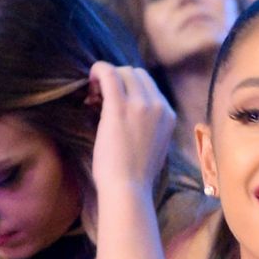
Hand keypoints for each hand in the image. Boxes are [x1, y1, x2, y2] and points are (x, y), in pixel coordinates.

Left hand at [87, 62, 175, 196]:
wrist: (129, 187)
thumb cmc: (137, 174)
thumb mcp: (155, 145)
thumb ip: (151, 126)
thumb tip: (133, 114)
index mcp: (169, 115)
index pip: (150, 86)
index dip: (129, 87)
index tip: (114, 100)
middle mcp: (159, 106)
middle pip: (137, 74)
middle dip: (119, 78)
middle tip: (101, 95)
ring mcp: (141, 105)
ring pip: (124, 71)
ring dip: (107, 76)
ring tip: (94, 94)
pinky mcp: (120, 107)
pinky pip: (109, 74)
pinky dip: (98, 70)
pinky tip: (89, 79)